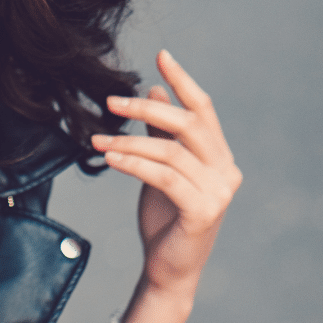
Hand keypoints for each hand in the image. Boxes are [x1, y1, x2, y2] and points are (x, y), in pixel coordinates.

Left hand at [90, 51, 240, 322]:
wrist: (169, 269)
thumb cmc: (165, 218)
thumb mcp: (161, 169)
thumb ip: (162, 134)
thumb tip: (154, 92)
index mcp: (218, 156)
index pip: (203, 109)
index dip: (183, 80)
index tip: (161, 54)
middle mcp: (226, 170)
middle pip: (189, 124)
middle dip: (147, 109)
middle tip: (111, 102)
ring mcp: (219, 192)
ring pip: (171, 151)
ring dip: (129, 141)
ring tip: (97, 139)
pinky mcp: (203, 212)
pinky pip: (165, 178)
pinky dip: (135, 164)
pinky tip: (110, 158)